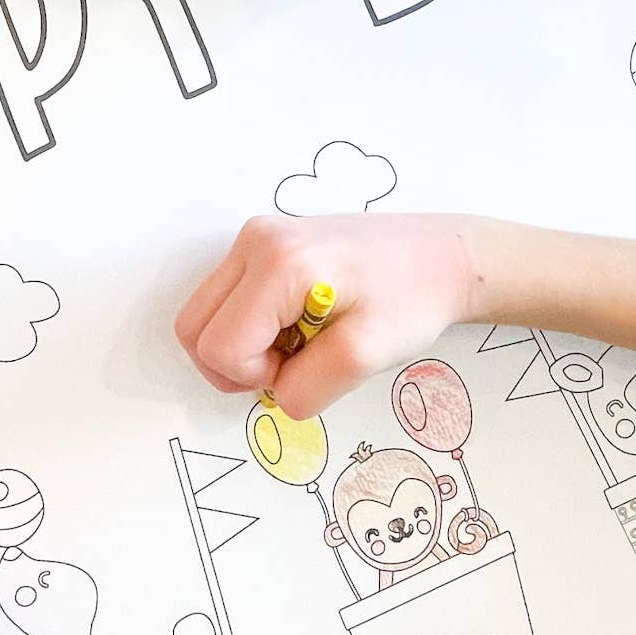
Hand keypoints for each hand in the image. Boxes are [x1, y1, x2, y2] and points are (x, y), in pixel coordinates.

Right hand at [174, 214, 477, 417]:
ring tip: (301, 341)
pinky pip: (227, 302)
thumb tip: (275, 395)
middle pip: (194, 331)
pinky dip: (251, 327)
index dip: (255, 376)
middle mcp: (254, 241)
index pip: (218, 348)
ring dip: (244, 347)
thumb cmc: (411, 300)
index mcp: (277, 264)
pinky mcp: (262, 244)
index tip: (308, 366)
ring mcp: (254, 238)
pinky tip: (299, 324)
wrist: (441, 257)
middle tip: (298, 360)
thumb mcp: (367, 355)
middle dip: (238, 364)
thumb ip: (309, 387)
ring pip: (204, 317)